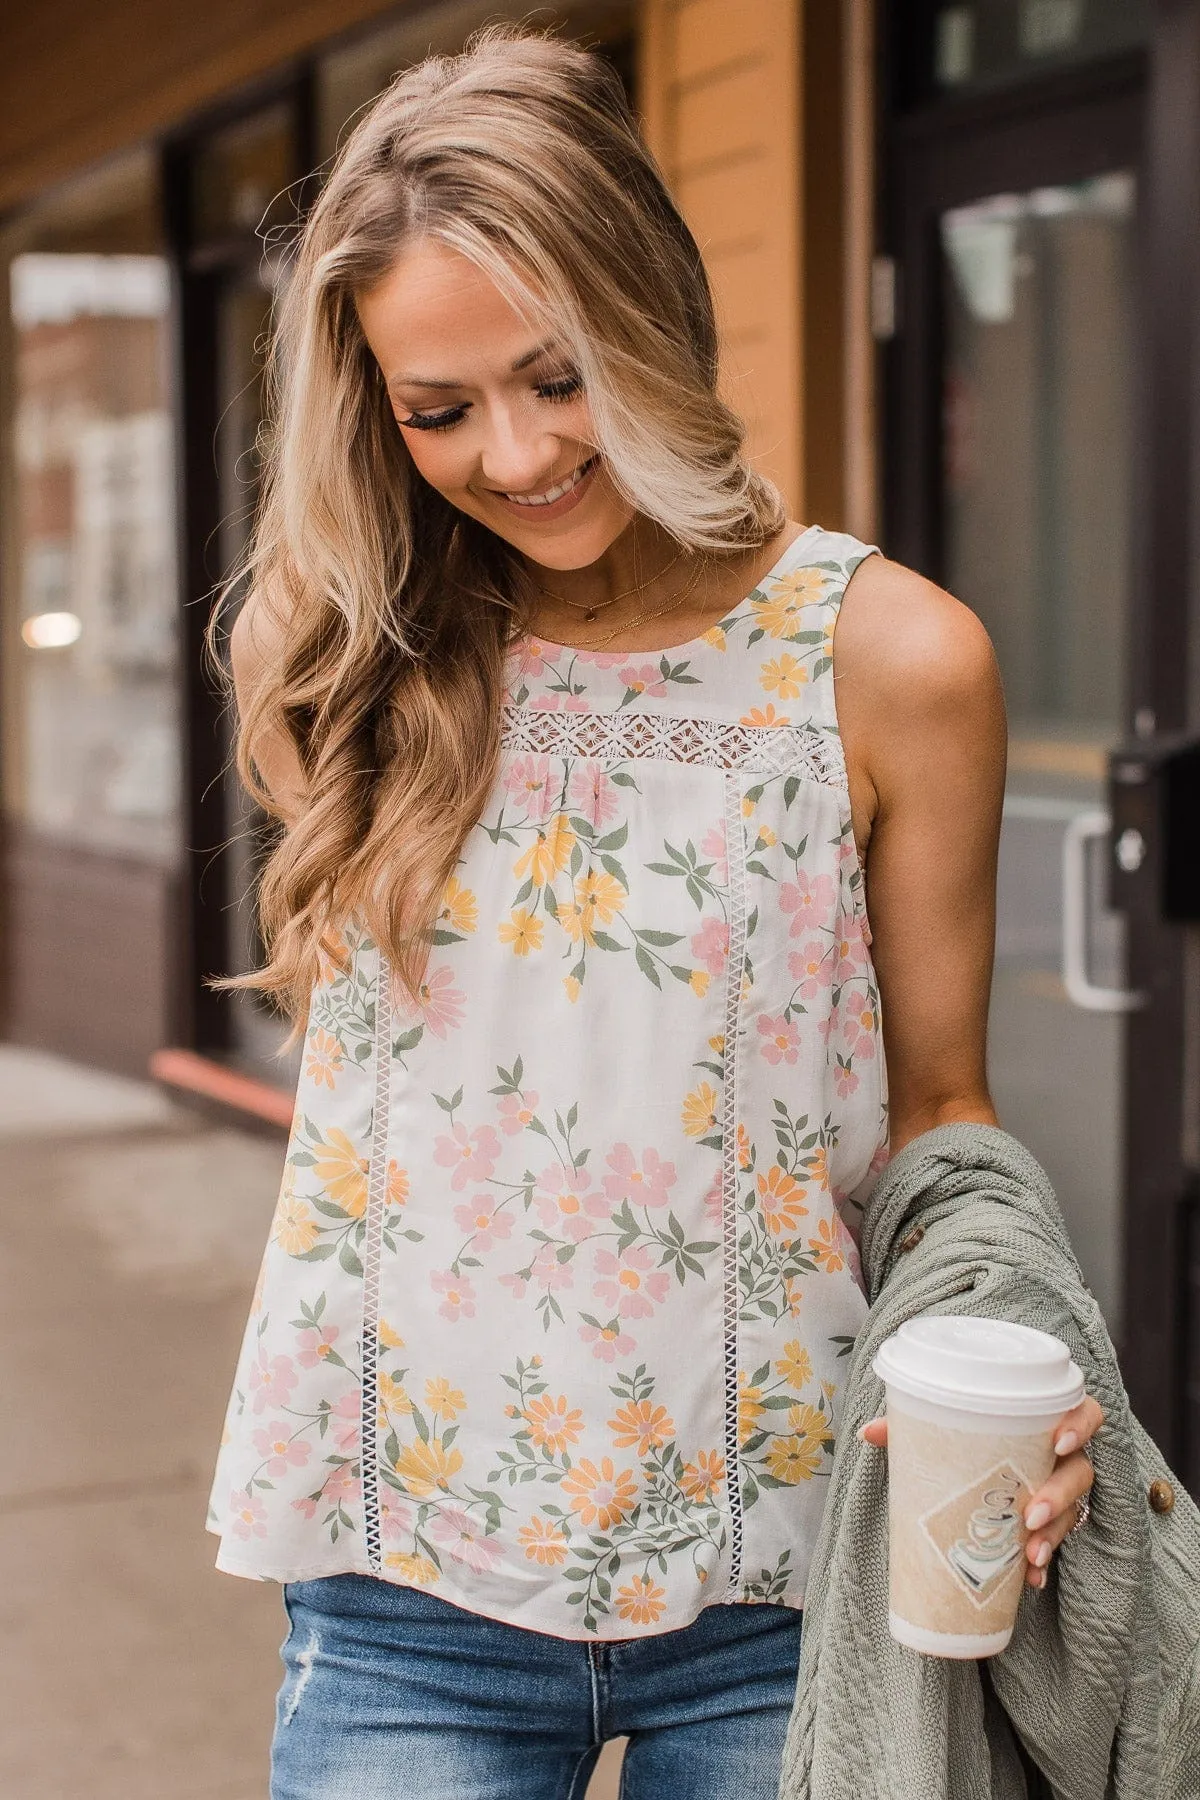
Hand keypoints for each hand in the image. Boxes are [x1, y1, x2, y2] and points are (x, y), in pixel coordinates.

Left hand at [861, 1393, 1103, 1586]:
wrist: (971, 1472)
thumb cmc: (964, 1441)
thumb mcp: (941, 1432)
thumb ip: (910, 1427)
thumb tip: (868, 1432)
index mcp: (1043, 1421)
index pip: (1083, 1412)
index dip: (1079, 1423)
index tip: (1058, 1442)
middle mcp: (1061, 1456)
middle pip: (1080, 1470)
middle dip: (1059, 1494)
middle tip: (1031, 1514)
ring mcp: (1060, 1491)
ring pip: (1074, 1510)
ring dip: (1054, 1533)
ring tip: (1030, 1554)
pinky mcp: (1051, 1523)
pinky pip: (1056, 1543)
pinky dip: (1042, 1563)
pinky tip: (1029, 1579)